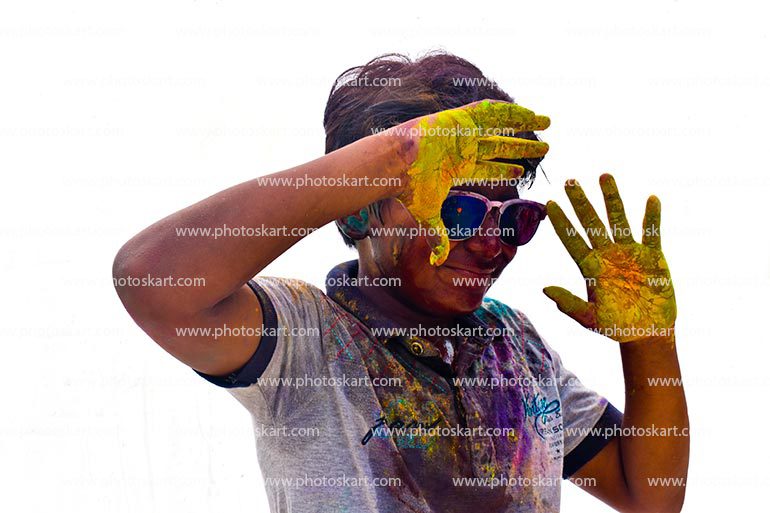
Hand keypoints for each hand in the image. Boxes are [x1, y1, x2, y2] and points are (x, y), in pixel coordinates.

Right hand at [392, 100, 549, 265]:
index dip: (505, 171)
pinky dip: (508, 110)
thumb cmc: (409, 188)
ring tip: (547, 121)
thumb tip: (438, 260)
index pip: (487, 170)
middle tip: (545, 149)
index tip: (521, 174)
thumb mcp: (428, 215)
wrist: (396, 164)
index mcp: (457, 168)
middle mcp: (462, 148)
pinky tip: (527, 110)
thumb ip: (438, 235)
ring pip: (499, 126)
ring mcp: (462, 132)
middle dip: (522, 148)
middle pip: (500, 147)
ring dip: (523, 123)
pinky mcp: (460, 117)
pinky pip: (488, 110)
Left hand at [543, 174, 675, 342]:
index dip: (561, 222)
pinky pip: (652, 232)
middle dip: (581, 202)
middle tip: (569, 181)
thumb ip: (569, 304)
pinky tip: (651, 199)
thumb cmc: (616, 327)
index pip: (571, 240)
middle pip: (591, 222)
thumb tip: (545, 290)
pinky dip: (652, 217)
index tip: (549, 203)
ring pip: (619, 219)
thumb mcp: (590, 319)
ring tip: (604, 176)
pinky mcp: (653, 257)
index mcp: (590, 268)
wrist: (648, 333)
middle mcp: (607, 255)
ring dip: (612, 198)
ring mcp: (630, 253)